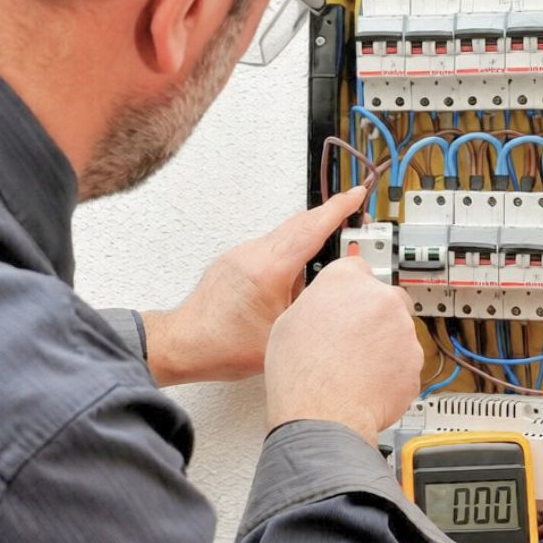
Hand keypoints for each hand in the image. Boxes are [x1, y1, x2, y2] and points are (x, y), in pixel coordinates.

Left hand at [142, 186, 367, 385]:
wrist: (185, 343)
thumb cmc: (223, 346)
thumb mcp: (284, 333)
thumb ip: (311, 307)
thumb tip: (334, 290)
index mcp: (268, 270)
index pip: (311, 229)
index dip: (339, 210)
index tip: (356, 196)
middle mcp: (254, 254)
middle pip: (300, 224)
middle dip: (331, 218)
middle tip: (356, 223)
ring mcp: (242, 254)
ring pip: (286, 233)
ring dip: (311, 235)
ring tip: (330, 254)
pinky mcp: (236, 260)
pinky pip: (272, 245)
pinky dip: (292, 248)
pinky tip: (300, 271)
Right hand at [263, 256, 423, 445]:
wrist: (323, 414)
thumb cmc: (301, 374)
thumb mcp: (289, 321)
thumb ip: (317, 303)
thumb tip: (322, 306)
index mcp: (344, 280)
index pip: (357, 266)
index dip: (352, 287)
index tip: (352, 298)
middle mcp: (379, 298)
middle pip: (384, 297)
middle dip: (373, 316)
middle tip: (351, 340)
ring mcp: (402, 329)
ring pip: (398, 330)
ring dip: (384, 344)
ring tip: (356, 367)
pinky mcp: (415, 361)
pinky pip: (405, 361)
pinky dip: (392, 370)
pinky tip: (368, 382)